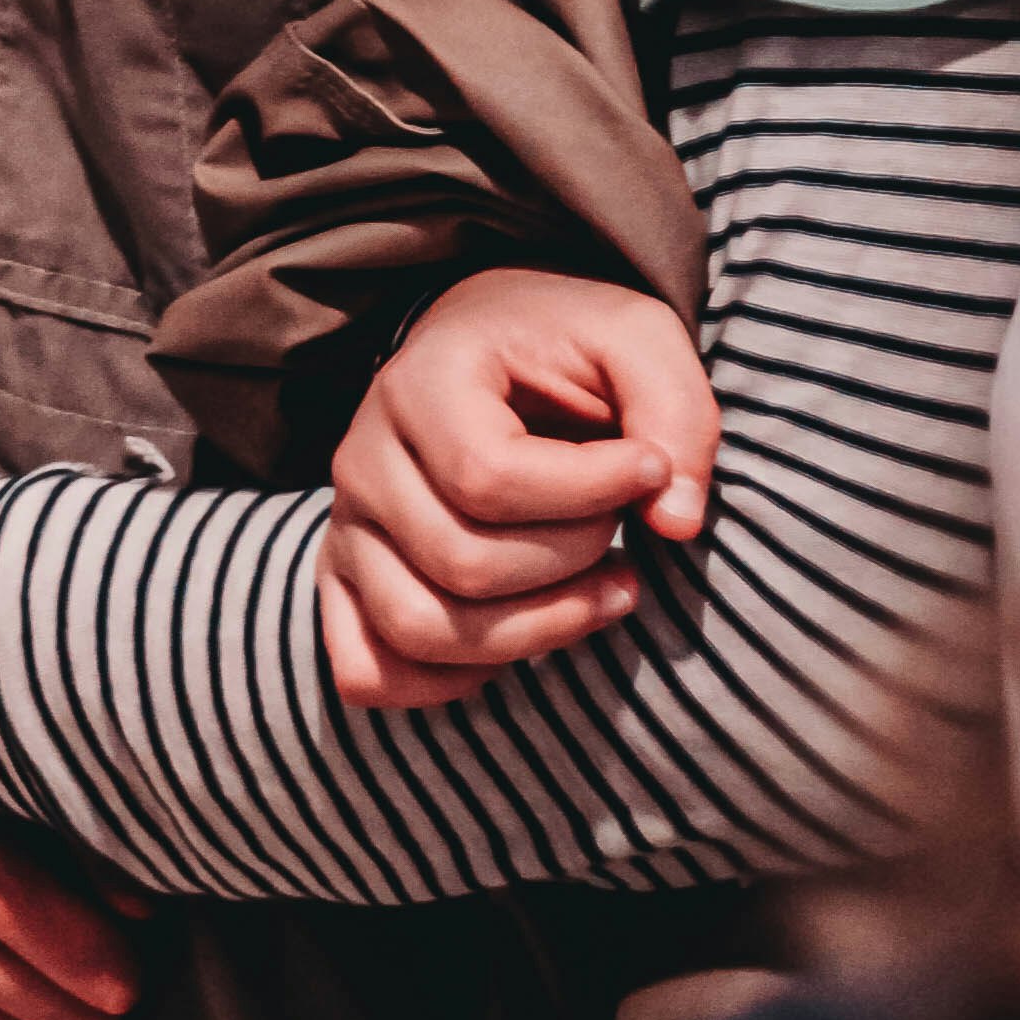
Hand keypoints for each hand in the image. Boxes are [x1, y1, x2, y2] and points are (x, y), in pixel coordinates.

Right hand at [320, 268, 716, 712]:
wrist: (493, 346)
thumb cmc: (565, 346)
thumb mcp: (635, 338)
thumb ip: (673, 412)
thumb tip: (675, 522)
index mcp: (420, 382)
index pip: (489, 478)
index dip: (590, 493)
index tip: (650, 468)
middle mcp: (363, 458)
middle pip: (463, 564)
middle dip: (573, 563)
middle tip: (621, 530)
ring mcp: (348, 526)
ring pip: (419, 628)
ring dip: (533, 632)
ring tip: (602, 591)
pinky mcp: (345, 579)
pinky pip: (367, 670)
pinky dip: (444, 682)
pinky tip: (519, 637)